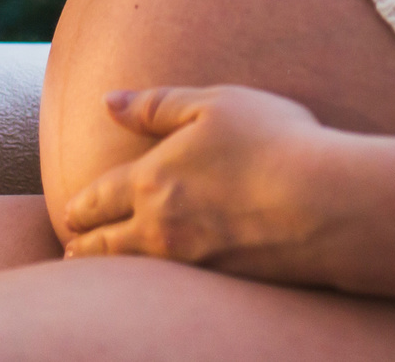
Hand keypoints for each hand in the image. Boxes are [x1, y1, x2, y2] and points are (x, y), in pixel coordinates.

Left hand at [59, 86, 344, 281]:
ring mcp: (187, 263)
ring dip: (107, 271)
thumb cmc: (273, 142)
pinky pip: (166, 292)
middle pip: (105, 245)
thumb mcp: (214, 104)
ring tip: (97, 272)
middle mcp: (159, 228)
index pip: (99, 198)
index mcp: (152, 180)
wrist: (324, 204)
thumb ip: (156, 105)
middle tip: (71, 251)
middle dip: (84, 245)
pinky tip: (151, 289)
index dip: (81, 206)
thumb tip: (108, 102)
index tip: (70, 212)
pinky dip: (146, 291)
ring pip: (131, 273)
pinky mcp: (219, 286)